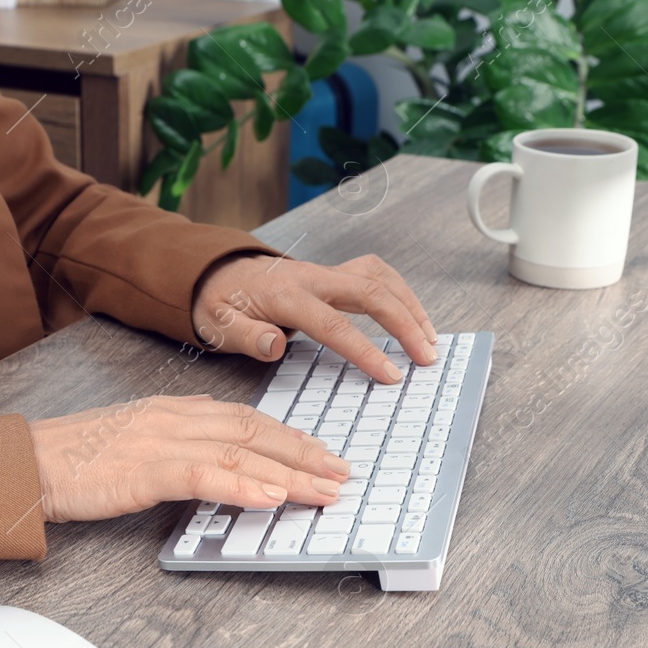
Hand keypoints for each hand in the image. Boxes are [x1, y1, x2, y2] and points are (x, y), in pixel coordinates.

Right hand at [28, 395, 351, 522]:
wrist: (28, 461)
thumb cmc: (75, 459)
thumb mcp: (135, 443)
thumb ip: (177, 448)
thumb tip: (218, 469)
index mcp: (174, 409)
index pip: (246, 418)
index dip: (290, 437)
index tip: (321, 454)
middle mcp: (175, 417)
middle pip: (255, 431)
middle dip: (304, 453)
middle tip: (341, 474)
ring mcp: (161, 440)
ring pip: (241, 451)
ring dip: (289, 472)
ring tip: (323, 490)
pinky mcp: (145, 469)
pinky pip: (205, 475)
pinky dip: (244, 485)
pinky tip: (272, 498)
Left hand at [192, 253, 438, 382]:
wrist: (217, 273)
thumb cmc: (221, 304)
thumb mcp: (217, 324)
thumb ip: (243, 335)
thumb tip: (273, 344)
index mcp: (285, 295)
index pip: (332, 324)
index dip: (364, 349)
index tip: (390, 374)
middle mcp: (312, 278)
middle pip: (369, 291)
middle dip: (404, 323)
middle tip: (426, 357)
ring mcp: (326, 273)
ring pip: (379, 278)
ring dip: (409, 306)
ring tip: (430, 339)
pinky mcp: (334, 275)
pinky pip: (375, 275)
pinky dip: (400, 293)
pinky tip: (413, 316)